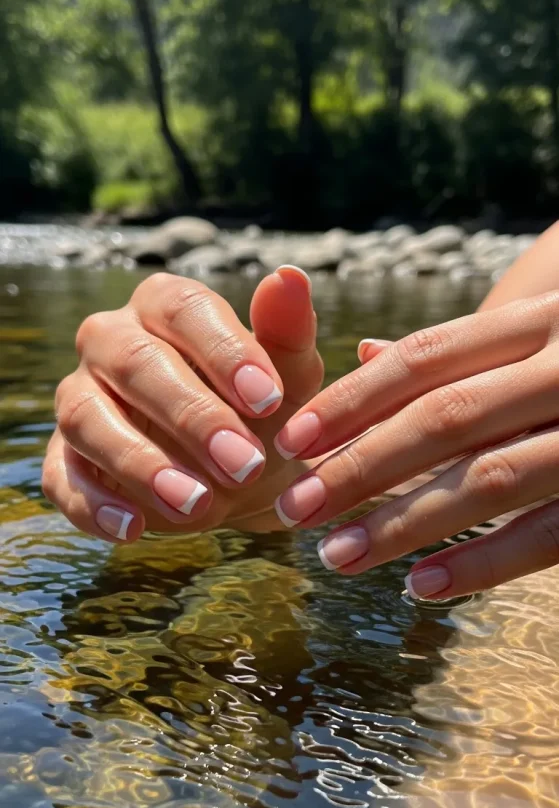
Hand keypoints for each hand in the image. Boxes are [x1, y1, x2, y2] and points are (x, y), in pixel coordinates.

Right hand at [43, 267, 322, 541]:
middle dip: (191, 416)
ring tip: (196, 505)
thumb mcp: (289, 379)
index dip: (224, 351)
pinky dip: (94, 506)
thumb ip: (287, 333)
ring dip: (141, 464)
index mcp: (164, 306)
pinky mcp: (64, 459)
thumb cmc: (261, 414)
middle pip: (135, 362)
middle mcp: (111, 341)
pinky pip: (64, 478)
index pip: (183, 308)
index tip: (268, 400)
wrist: (239, 478)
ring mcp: (80, 399)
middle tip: (245, 465)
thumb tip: (289, 277)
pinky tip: (133, 530)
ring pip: (88, 418)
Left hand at [272, 293, 558, 599]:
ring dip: (406, 523)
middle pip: (446, 416)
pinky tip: (423, 587)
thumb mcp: (543, 329)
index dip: (353, 399)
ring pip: (492, 478)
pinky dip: (486, 564)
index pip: (428, 357)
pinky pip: (553, 535)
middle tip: (295, 511)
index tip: (293, 442)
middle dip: (362, 466)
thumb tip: (365, 353)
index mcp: (543, 320)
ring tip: (338, 557)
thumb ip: (464, 348)